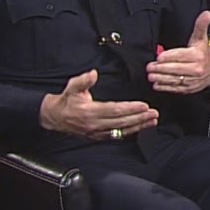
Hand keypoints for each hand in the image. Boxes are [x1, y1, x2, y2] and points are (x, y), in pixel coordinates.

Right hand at [39, 69, 158, 140]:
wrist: (55, 117)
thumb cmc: (66, 101)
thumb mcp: (72, 87)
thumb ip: (83, 80)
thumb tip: (93, 73)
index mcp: (89, 111)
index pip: (114, 110)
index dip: (130, 108)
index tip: (143, 105)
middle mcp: (95, 124)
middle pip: (122, 121)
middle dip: (140, 118)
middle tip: (154, 113)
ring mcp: (97, 132)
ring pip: (122, 130)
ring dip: (139, 126)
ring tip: (152, 121)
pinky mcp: (99, 136)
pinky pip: (118, 135)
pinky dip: (131, 131)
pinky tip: (141, 127)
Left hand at [147, 11, 209, 94]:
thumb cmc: (203, 53)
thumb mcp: (201, 38)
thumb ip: (200, 25)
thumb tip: (206, 14)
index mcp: (198, 56)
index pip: (181, 56)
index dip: (169, 57)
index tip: (159, 57)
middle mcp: (196, 69)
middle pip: (176, 69)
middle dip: (161, 68)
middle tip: (150, 67)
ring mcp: (193, 80)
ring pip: (175, 80)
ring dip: (161, 78)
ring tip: (151, 76)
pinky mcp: (189, 89)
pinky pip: (176, 88)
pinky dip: (165, 87)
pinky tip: (157, 84)